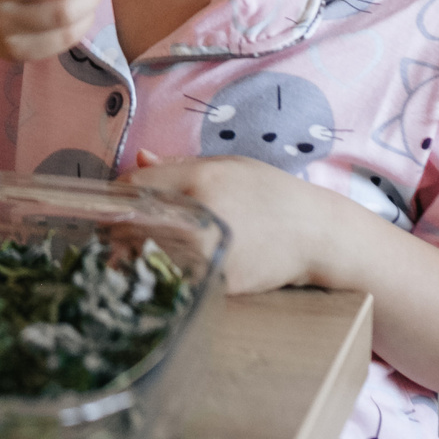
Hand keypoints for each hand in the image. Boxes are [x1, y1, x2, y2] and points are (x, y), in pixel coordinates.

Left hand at [127, 150, 339, 294]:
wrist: (318, 236)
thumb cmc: (271, 195)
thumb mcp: (229, 166)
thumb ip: (179, 164)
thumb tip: (139, 157)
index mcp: (201, 178)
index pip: (134, 185)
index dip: (122, 193)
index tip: (123, 201)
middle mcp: (201, 212)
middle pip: (132, 222)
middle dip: (120, 227)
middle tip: (120, 231)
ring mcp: (208, 250)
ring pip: (146, 254)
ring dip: (136, 254)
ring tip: (138, 251)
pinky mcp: (216, 280)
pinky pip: (173, 278)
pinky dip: (163, 275)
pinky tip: (168, 269)